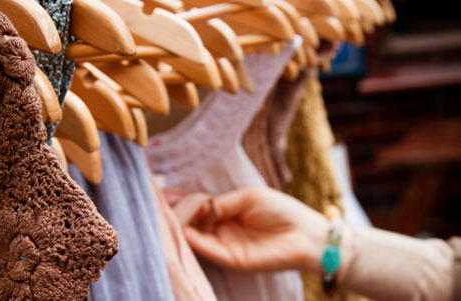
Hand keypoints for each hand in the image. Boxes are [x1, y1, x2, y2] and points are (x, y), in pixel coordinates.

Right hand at [183, 187, 331, 273]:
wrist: (305, 233)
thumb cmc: (281, 210)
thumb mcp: (248, 197)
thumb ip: (223, 202)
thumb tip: (201, 206)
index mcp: (227, 214)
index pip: (200, 210)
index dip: (190, 204)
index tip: (181, 197)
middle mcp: (223, 230)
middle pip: (195, 225)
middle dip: (182, 217)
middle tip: (171, 209)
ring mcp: (227, 246)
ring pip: (197, 239)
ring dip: (185, 229)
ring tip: (174, 219)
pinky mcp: (233, 260)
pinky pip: (210, 251)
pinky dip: (197, 243)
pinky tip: (188, 233)